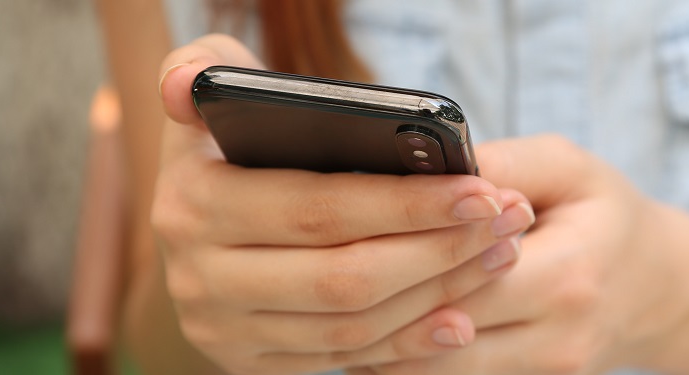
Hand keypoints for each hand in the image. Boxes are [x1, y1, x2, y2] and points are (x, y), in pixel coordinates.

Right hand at [151, 34, 537, 373]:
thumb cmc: (229, 137)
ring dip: (438, 294)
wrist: (200, 215)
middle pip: (344, 276)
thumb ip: (202, 65)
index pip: (317, 209)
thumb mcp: (211, 89)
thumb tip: (183, 88)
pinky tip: (460, 318)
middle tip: (505, 223)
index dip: (406, 204)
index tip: (481, 190)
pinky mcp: (248, 362)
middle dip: (439, 250)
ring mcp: (223, 329)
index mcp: (192, 203)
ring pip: (352, 324)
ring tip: (497, 255)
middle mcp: (198, 278)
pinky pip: (342, 360)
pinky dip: (407, 344)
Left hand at [349, 135, 688, 374]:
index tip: (341, 237)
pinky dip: (398, 361)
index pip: (464, 279)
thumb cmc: (603, 215)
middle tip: (307, 277)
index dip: (401, 261)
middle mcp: (556, 338)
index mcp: (569, 275)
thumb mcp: (569, 167)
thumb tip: (427, 166)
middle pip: (438, 335)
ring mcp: (542, 373)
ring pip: (434, 373)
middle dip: (370, 307)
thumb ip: (503, 165)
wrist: (656, 290)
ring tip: (323, 305)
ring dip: (373, 344)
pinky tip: (363, 330)